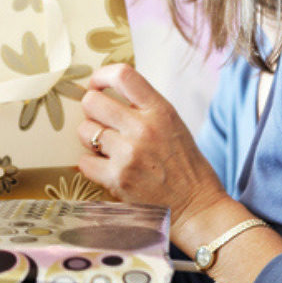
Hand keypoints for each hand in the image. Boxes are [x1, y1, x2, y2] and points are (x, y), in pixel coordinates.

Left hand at [76, 64, 227, 228]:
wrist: (197, 207)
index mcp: (160, 111)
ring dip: (92, 140)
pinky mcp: (117, 178)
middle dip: (92, 112)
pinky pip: (84, 161)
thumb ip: (144, 107)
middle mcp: (143, 128)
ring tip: (110, 150)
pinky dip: (92, 166)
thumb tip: (108, 92)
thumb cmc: (185, 166)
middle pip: (92, 102)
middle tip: (103, 124)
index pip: (123, 75)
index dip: (101, 76)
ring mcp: (129, 153)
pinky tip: (109, 169)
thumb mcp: (173, 124)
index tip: (97, 85)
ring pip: (84, 131)